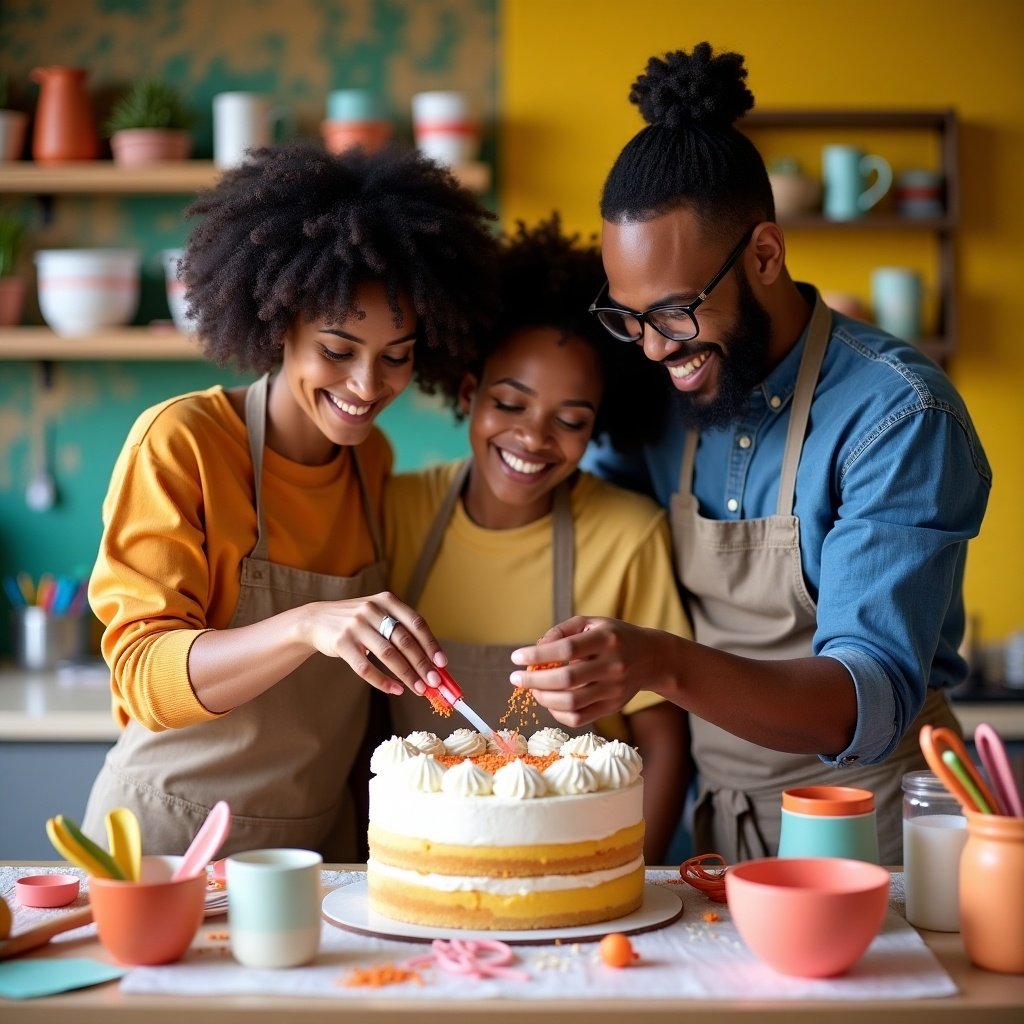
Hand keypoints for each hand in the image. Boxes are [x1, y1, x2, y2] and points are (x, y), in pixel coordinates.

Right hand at [300, 591, 445, 696]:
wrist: (317, 620)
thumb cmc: (357, 622)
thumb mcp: (378, 615)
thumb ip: (401, 631)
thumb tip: (431, 662)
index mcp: (387, 601)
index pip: (415, 623)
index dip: (431, 643)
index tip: (442, 663)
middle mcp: (372, 610)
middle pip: (404, 640)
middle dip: (422, 664)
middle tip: (434, 682)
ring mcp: (355, 625)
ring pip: (387, 654)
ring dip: (406, 674)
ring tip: (419, 689)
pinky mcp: (341, 642)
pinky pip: (365, 667)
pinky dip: (382, 681)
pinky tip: (395, 690)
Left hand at [509, 616, 670, 726]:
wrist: (652, 657)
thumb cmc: (614, 636)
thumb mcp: (592, 623)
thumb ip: (562, 631)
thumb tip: (536, 649)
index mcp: (606, 639)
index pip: (566, 649)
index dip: (538, 654)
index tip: (516, 657)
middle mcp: (613, 665)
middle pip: (567, 679)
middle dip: (534, 680)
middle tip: (516, 678)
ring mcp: (614, 690)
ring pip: (571, 703)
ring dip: (543, 698)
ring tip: (532, 689)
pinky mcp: (612, 707)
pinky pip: (579, 718)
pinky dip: (557, 713)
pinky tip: (549, 701)